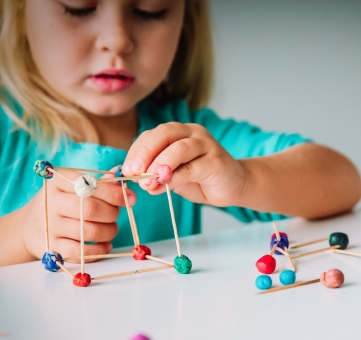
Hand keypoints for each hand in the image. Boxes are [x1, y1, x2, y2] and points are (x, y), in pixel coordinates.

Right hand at [20, 169, 135, 260]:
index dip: (115, 193)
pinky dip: (99, 250)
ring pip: (89, 232)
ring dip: (109, 232)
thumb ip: (98, 182)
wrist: (29, 227)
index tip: (131, 199)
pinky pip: (82, 252)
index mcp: (58, 182)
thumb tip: (121, 176)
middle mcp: (51, 202)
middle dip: (112, 213)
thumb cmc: (61, 203)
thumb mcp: (74, 187)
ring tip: (111, 229)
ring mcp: (50, 226)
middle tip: (115, 215)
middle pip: (91, 209)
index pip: (91, 185)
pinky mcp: (51, 248)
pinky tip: (105, 245)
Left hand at [121, 122, 245, 205]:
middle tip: (134, 172)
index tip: (125, 170)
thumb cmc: (201, 179)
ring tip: (148, 182)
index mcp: (179, 132)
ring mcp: (207, 145)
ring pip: (179, 148)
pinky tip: (164, 187)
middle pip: (165, 134)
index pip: (152, 134)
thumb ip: (155, 175)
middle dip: (145, 152)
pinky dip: (175, 178)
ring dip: (160, 165)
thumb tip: (134, 181)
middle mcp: (193, 133)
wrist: (234, 186)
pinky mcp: (217, 161)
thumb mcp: (173, 176)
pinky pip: (192, 168)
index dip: (136, 150)